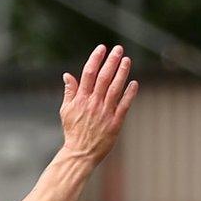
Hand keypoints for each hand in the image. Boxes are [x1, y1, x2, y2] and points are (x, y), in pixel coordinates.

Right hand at [58, 44, 138, 163]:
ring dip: (122, 73)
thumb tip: (67, 75)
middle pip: (104, 78)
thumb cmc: (73, 131)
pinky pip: (124, 106)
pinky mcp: (115, 123)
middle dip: (111, 61)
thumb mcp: (66, 110)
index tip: (102, 48)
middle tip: (118, 48)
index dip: (95, 59)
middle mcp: (93, 103)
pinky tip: (134, 83)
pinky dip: (129, 94)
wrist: (80, 153)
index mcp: (81, 99)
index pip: (88, 74)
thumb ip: (69, 92)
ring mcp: (105, 113)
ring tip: (127, 60)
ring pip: (115, 89)